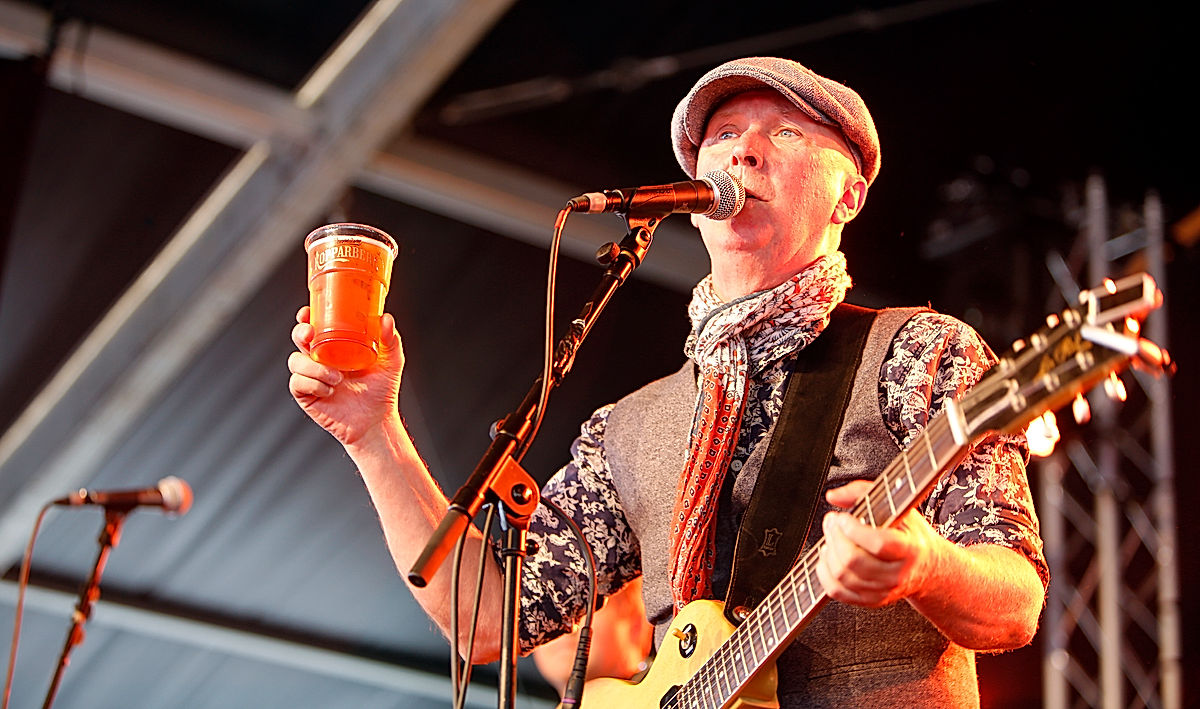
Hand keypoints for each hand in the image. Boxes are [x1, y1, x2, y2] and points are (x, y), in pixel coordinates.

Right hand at [287, 306, 403, 446]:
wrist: (376, 421)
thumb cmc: (381, 390)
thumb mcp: (390, 361)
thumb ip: (390, 339)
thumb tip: (386, 318)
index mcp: (336, 346)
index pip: (316, 326)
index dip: (307, 317)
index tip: (309, 312)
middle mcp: (321, 359)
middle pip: (299, 338)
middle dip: (300, 333)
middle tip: (310, 335)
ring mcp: (312, 377)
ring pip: (295, 361)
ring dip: (314, 367)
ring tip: (337, 377)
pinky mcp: (307, 395)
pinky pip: (297, 383)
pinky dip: (313, 384)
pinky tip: (329, 390)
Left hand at [815, 479, 940, 607]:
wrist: (926, 567)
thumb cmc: (909, 535)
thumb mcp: (897, 507)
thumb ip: (863, 492)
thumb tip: (834, 496)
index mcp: (909, 549)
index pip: (878, 544)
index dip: (854, 530)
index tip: (844, 518)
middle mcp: (898, 574)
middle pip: (854, 561)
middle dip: (835, 537)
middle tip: (832, 522)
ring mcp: (884, 591)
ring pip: (843, 577)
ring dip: (828, 552)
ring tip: (831, 537)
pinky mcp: (870, 600)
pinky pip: (838, 592)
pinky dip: (824, 573)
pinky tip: (828, 557)